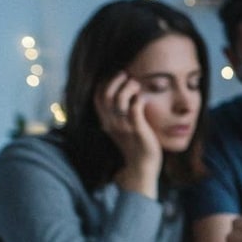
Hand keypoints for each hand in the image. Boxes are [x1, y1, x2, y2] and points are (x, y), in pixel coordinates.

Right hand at [94, 71, 162, 197]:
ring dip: (127, 88)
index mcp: (107, 122)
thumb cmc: (135, 146)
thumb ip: (120, 115)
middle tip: (126, 74)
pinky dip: (138, 100)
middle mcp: (113, 124)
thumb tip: (125, 97)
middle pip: (106, 96)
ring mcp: (125, 127)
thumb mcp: (122, 129)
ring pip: (119, 101)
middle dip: (115, 81)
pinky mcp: (139, 131)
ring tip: (136, 83)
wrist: (142, 167)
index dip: (104, 83)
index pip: (97, 98)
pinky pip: (135, 112)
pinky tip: (143, 97)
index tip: (115, 76)